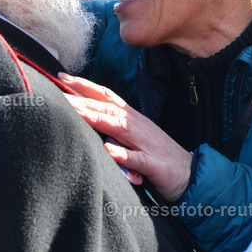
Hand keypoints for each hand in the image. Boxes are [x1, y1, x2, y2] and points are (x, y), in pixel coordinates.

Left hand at [59, 73, 191, 200]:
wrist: (193, 174)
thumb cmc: (158, 156)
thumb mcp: (135, 137)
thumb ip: (114, 127)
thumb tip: (87, 117)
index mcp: (132, 118)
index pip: (106, 96)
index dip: (85, 85)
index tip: (61, 76)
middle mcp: (137, 126)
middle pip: (107, 108)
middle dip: (82, 99)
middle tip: (58, 91)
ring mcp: (146, 144)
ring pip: (119, 128)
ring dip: (97, 118)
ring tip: (76, 111)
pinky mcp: (154, 165)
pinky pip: (136, 159)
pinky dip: (122, 154)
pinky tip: (108, 150)